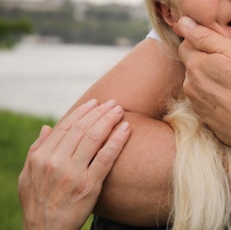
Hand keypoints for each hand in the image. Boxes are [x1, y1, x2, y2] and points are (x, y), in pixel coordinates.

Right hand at [18, 99, 130, 229]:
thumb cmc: (37, 202)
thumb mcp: (28, 175)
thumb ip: (37, 149)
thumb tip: (48, 127)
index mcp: (42, 157)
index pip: (66, 127)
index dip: (82, 112)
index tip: (95, 102)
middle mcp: (56, 163)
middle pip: (82, 128)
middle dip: (100, 112)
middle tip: (114, 103)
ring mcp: (73, 173)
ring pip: (94, 138)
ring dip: (109, 120)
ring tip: (120, 111)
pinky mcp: (90, 185)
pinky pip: (106, 157)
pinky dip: (117, 140)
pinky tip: (126, 128)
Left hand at [177, 16, 230, 159]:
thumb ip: (206, 36)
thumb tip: (183, 22)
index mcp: (195, 65)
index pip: (186, 43)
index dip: (203, 41)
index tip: (222, 47)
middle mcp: (190, 85)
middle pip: (192, 64)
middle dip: (206, 60)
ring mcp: (197, 104)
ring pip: (198, 82)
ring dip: (211, 79)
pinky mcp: (205, 119)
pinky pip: (205, 100)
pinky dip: (216, 96)